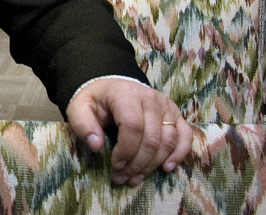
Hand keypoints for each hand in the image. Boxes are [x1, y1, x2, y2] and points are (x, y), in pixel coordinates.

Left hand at [66, 77, 192, 185]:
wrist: (110, 86)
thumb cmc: (95, 100)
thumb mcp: (79, 108)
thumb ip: (84, 125)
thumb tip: (97, 146)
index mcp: (125, 93)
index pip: (133, 126)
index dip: (126, 150)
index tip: (115, 165)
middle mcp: (150, 97)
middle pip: (151, 138)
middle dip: (137, 163)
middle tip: (122, 178)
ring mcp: (165, 105)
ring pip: (168, 140)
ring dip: (153, 164)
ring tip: (135, 178)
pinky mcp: (175, 113)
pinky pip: (185, 135)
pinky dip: (179, 153)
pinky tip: (166, 168)